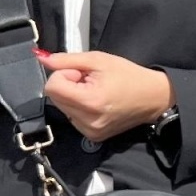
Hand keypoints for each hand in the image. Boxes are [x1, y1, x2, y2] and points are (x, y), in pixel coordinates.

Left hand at [40, 51, 173, 142]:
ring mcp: (90, 131)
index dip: (64, 74)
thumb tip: (41, 58)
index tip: (81, 73)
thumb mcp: (99, 60)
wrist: (154, 98)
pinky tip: (97, 103)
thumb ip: (67, 59)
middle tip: (89, 82)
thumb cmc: (130, 76)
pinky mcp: (93, 136)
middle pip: (55, 98)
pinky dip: (79, 108)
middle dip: (68, 85)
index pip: (52, 87)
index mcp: (90, 101)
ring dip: (73, 97)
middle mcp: (88, 121)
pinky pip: (72, 118)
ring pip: (62, 108)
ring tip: (95, 92)